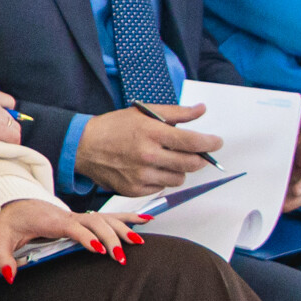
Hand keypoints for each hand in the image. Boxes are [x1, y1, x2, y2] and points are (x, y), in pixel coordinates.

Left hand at [0, 196, 135, 273]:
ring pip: (106, 219)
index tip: (98, 249)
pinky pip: (109, 216)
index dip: (86, 237)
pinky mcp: (83, 219)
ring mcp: (78, 216)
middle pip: (96, 223)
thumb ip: (3, 258)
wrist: (14, 201)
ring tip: (139, 242)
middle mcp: (68, 217)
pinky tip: (146, 219)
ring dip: (123, 229)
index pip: (72, 228)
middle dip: (110, 238)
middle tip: (120, 257)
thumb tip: (10, 276)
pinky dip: (128, 217)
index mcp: (51, 221)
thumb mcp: (1, 238)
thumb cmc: (11, 220)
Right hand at [71, 102, 220, 195]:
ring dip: (179, 170)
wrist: (84, 147)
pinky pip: (161, 188)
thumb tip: (201, 110)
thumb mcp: (143, 113)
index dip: (210, 143)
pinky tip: (151, 169)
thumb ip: (176, 113)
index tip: (216, 142)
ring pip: (179, 179)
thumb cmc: (114, 127)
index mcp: (152, 133)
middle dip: (199, 158)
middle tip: (195, 152)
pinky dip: (161, 179)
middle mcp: (148, 156)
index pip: (193, 142)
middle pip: (191, 164)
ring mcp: (141, 176)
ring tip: (167, 159)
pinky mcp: (135, 190)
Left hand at [282, 114, 300, 210]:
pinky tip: (272, 205)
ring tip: (276, 208)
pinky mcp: (297, 184)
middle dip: (298, 199)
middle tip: (282, 206)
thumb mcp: (295, 124)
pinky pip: (293, 196)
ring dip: (291, 203)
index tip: (296, 190)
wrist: (280, 135)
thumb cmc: (290, 129)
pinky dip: (285, 201)